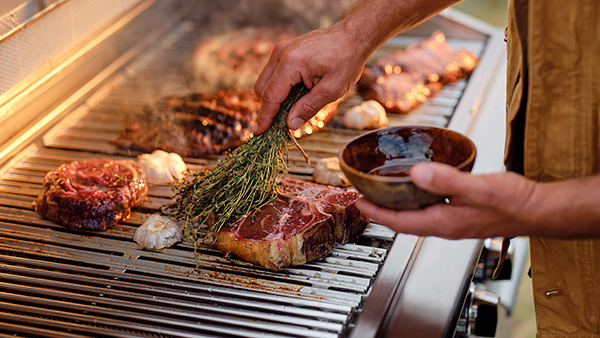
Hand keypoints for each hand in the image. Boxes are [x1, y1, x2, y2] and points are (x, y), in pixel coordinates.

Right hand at [253, 20, 369, 133]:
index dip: (264, 117)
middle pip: (261, 88)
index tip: (258, 133)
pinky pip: (273, 73)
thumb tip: (290, 124)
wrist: (352, 36)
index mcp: (291, 63)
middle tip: (279, 125)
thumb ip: (309, 107)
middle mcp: (281, 54)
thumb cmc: (346, 60)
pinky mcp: (284, 50)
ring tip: (293, 108)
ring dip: (274, 98)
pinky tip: (296, 94)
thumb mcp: (332, 89)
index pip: (270, 96)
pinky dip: (279, 87)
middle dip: (268, 108)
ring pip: (265, 81)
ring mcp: (281, 50)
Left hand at [355, 162, 538, 238]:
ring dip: (395, 204)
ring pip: (414, 214)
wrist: (538, 209)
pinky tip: (417, 185)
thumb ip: (446, 181)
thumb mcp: (477, 188)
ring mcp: (452, 220)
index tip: (356, 200)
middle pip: (401, 220)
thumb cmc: (513, 203)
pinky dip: (415, 198)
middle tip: (362, 195)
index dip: (374, 212)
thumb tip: (416, 174)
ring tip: (382, 190)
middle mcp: (444, 225)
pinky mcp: (461, 213)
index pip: (397, 221)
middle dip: (379, 209)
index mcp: (443, 222)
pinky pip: (428, 207)